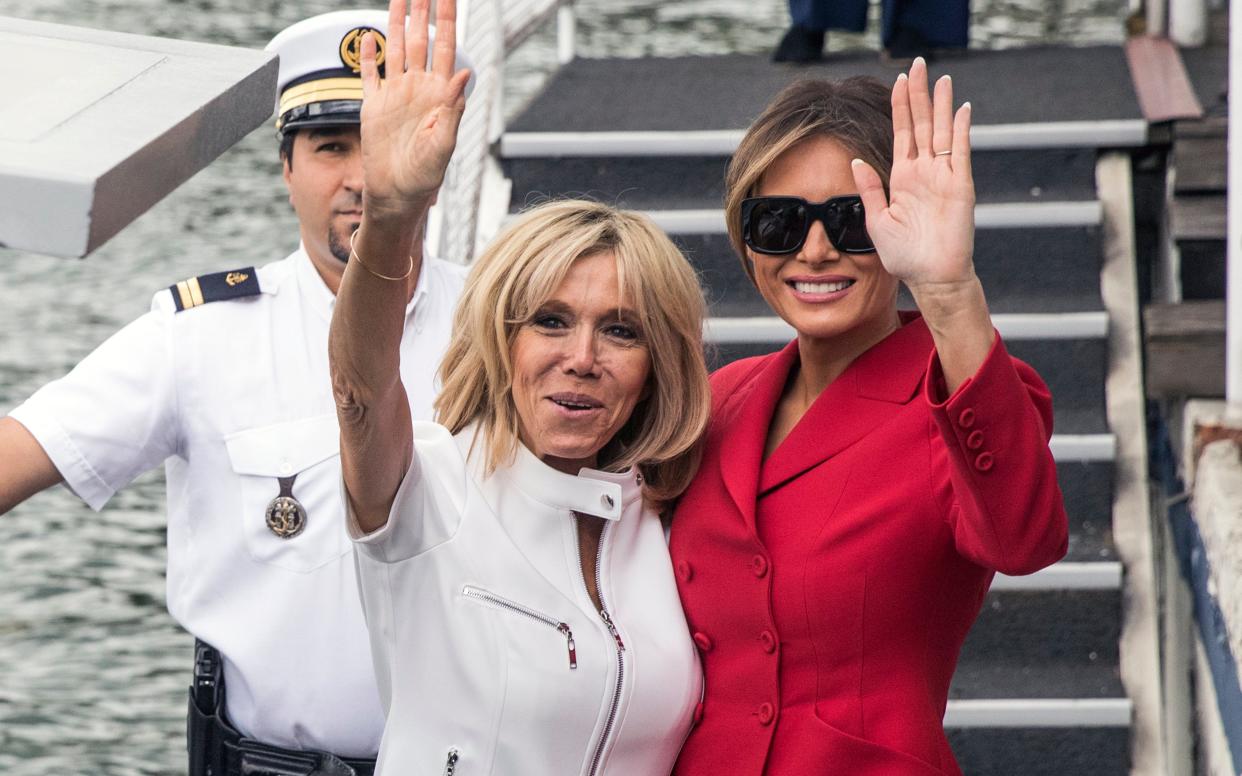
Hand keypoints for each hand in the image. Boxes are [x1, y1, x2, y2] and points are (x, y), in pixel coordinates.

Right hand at [358, 0, 471, 222]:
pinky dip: (368, 55)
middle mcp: (418, 88)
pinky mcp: (374, 106)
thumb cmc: (426, 177)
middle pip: (420, 39)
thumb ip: (453, 107)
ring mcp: (395, 95)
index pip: (445, 46)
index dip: (447, 19)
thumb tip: (466, 71)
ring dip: (397, 22)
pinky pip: (370, 74)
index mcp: (438, 94)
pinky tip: (368, 35)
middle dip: (423, 11)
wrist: (397, 195)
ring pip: (396, 48)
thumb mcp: (445, 143)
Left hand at [852, 58, 975, 293]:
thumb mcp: (877, 220)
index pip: (901, 133)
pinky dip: (960, 130)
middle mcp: (924, 172)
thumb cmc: (904, 255)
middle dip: (919, 95)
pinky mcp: (960, 186)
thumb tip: (855, 161)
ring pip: (941, 132)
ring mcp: (943, 177)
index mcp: (902, 178)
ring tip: (941, 78)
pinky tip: (961, 109)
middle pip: (921, 124)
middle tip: (917, 65)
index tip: (898, 81)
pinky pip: (959, 152)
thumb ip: (869, 189)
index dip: (899, 106)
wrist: (930, 277)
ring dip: (941, 105)